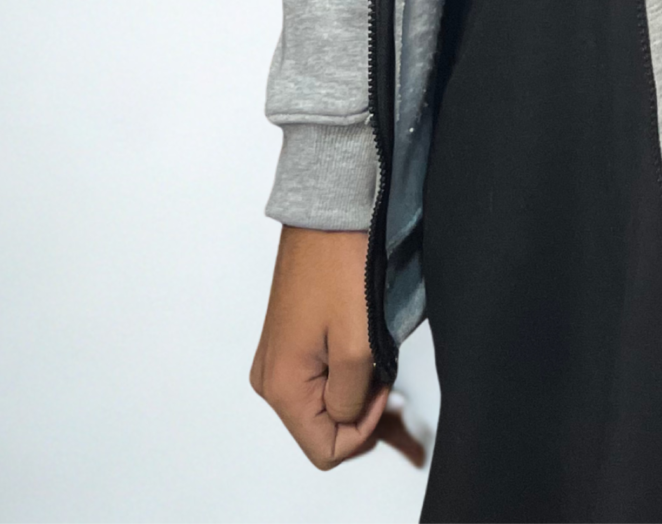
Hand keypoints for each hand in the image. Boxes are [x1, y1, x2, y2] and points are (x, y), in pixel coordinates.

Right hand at [250, 226, 426, 470]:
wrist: (327, 212)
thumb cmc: (341, 267)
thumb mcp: (357, 346)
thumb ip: (350, 400)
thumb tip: (346, 418)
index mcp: (281, 387)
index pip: (325, 450)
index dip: (363, 429)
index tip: (383, 388)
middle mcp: (270, 378)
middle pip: (321, 428)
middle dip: (359, 414)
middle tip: (390, 384)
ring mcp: (277, 358)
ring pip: (322, 403)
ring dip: (354, 393)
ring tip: (382, 367)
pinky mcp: (289, 340)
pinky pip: (318, 377)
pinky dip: (344, 374)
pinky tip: (365, 355)